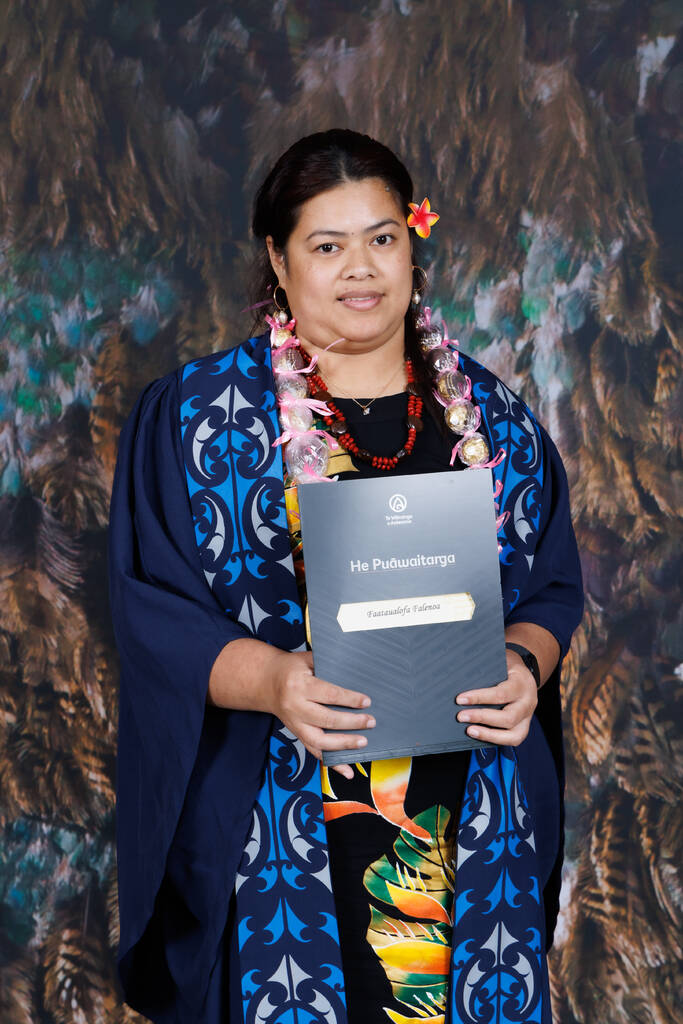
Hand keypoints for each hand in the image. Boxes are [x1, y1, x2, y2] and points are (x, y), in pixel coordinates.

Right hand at [268, 650, 373, 776]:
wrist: (265, 682)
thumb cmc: (290, 668)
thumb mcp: (305, 659)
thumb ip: (327, 664)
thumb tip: (353, 671)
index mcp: (299, 686)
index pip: (328, 695)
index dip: (349, 699)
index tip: (366, 702)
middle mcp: (295, 707)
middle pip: (325, 720)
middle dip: (351, 723)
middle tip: (370, 722)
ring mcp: (294, 724)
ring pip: (319, 741)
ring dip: (343, 745)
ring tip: (362, 743)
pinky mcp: (296, 734)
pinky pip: (314, 752)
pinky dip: (331, 764)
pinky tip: (347, 770)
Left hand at [455, 650, 537, 745]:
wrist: (525, 675)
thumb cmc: (508, 668)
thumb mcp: (500, 661)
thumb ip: (486, 670)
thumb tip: (460, 677)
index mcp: (522, 683)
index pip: (501, 694)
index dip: (479, 698)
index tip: (460, 699)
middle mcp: (528, 702)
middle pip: (508, 717)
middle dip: (482, 718)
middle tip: (461, 716)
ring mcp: (528, 717)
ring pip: (513, 734)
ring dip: (488, 734)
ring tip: (469, 730)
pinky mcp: (524, 727)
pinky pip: (513, 739)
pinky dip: (495, 740)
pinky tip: (480, 735)